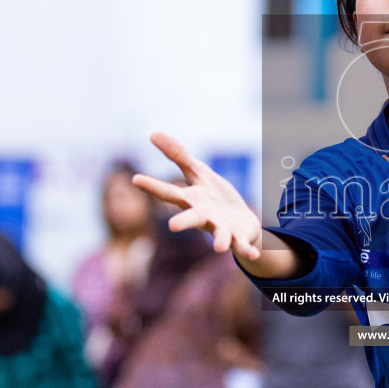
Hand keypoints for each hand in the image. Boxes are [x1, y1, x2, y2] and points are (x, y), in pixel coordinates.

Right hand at [134, 133, 264, 259]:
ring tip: (219, 248)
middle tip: (173, 226)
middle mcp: (204, 217)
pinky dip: (247, 250)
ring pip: (220, 236)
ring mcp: (221, 229)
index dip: (152, 185)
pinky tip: (253, 254)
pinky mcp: (240, 237)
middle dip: (183, 222)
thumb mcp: (198, 172)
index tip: (135, 178)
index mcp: (192, 201)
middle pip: (192, 219)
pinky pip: (243, 245)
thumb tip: (153, 133)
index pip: (169, 192)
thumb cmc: (214, 197)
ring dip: (220, 241)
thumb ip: (178, 155)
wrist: (240, 222)